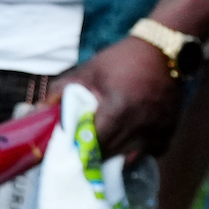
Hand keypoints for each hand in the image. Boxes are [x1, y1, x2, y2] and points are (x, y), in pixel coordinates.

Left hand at [64, 34, 181, 162]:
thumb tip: (39, 109)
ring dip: (117, 154)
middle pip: (111, 155)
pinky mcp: (169, 132)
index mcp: (116, 112)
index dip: (81, 150)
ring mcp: (157, 132)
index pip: (94, 146)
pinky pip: (151, 152)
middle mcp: (138, 127)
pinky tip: (131, 138)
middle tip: (86, 148)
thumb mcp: (89, 71)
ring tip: (108, 142)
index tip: (73, 149)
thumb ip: (62, 90)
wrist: (164, 51)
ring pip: (131, 157)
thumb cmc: (122, 60)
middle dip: (96, 154)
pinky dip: (139, 149)